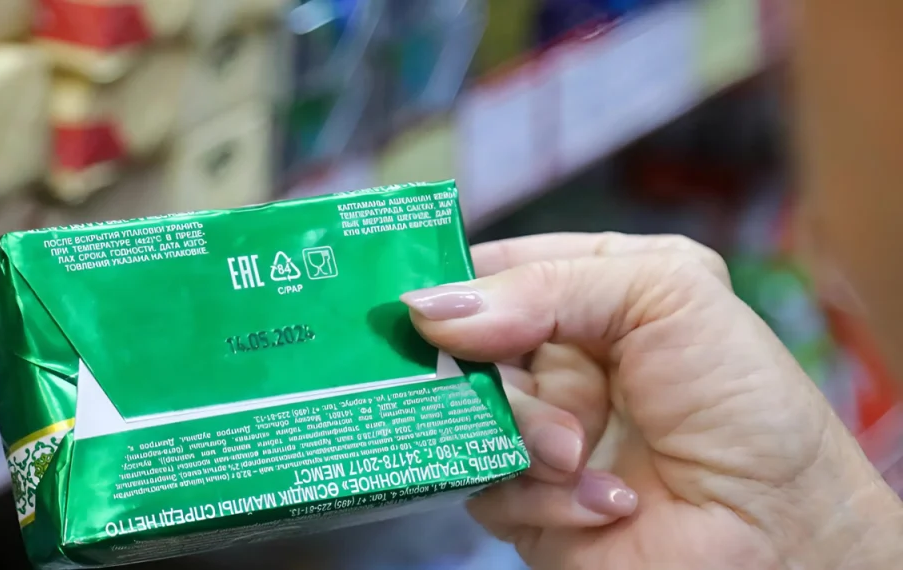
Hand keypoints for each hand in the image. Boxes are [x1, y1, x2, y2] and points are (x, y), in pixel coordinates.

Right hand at [401, 233, 902, 569]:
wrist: (779, 537)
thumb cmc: (744, 403)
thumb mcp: (667, 295)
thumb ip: (550, 286)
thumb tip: (432, 306)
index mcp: (595, 291)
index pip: (499, 268)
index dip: (456, 277)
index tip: (416, 289)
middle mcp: (562, 358)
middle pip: (467, 345)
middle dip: (490, 365)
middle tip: (516, 378)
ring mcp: (541, 430)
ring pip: (467, 416)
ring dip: (527, 435)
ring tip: (578, 452)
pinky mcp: (529, 501)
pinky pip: (485, 487)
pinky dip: (540, 495)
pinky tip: (603, 498)